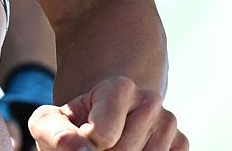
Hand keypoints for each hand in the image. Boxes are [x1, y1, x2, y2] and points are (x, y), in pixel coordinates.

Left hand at [27, 77, 187, 150]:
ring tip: (113, 148)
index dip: (84, 147)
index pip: (101, 137)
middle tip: (98, 145)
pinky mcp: (181, 143)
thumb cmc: (71, 127)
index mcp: (118, 87)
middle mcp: (149, 100)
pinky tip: (135, 150)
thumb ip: (55, 133)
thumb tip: (82, 149)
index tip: (81, 137)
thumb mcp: (50, 124)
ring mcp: (168, 122)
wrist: (95, 129)